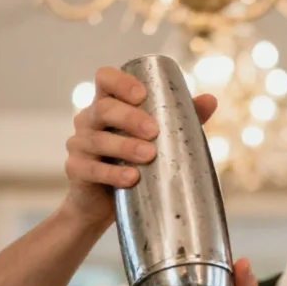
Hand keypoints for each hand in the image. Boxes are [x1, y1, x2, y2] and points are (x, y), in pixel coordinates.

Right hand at [63, 66, 217, 227]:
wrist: (102, 206)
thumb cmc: (131, 166)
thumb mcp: (155, 142)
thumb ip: (179, 120)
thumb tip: (211, 99)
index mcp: (107, 105)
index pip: (105, 79)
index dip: (121, 82)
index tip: (143, 95)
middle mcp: (88, 120)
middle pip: (104, 108)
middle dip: (129, 118)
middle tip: (154, 132)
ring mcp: (78, 145)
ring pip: (97, 140)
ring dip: (124, 147)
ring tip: (148, 156)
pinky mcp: (75, 170)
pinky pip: (92, 169)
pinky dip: (113, 174)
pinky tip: (131, 178)